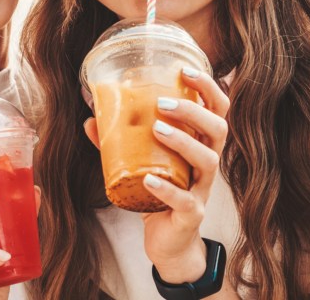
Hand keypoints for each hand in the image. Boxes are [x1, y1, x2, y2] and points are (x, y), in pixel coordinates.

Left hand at [83, 68, 228, 283]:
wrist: (169, 241)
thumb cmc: (161, 191)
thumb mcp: (142, 161)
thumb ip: (120, 141)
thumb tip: (90, 118)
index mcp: (201, 143)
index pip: (217, 108)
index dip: (207, 87)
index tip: (184, 69)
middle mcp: (207, 163)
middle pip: (218, 129)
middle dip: (194, 110)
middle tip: (163, 102)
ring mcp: (202, 189)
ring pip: (207, 160)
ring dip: (183, 141)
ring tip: (157, 129)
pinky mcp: (191, 214)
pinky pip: (186, 201)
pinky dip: (167, 189)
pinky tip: (148, 180)